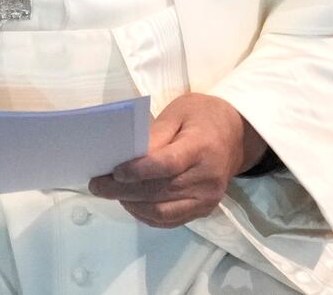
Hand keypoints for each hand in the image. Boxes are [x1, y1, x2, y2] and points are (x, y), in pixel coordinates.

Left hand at [87, 92, 265, 228]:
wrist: (235, 136)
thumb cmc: (202, 117)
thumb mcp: (178, 112)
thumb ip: (154, 135)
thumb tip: (127, 156)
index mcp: (202, 148)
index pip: (167, 165)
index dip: (138, 171)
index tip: (114, 171)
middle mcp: (207, 178)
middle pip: (159, 191)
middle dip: (123, 190)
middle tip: (97, 185)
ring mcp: (207, 199)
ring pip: (161, 211)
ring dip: (132, 204)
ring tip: (111, 192)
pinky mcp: (203, 211)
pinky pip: (169, 220)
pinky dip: (145, 214)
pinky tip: (130, 202)